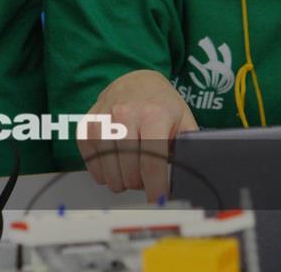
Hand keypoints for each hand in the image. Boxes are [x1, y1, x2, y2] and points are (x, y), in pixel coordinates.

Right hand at [77, 70, 198, 202]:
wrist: (136, 80)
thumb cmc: (161, 104)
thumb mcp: (183, 120)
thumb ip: (189, 147)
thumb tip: (193, 176)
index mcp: (154, 115)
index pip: (152, 163)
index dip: (155, 187)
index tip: (157, 198)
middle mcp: (125, 114)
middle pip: (129, 171)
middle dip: (139, 184)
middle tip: (145, 178)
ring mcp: (103, 119)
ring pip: (108, 170)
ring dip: (120, 181)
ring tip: (130, 173)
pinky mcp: (87, 124)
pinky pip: (90, 161)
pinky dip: (101, 172)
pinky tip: (113, 165)